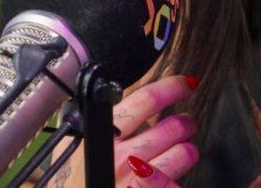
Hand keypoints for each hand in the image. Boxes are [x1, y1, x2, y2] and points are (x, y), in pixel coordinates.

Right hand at [49, 75, 199, 186]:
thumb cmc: (72, 180)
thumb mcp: (74, 143)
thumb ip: (97, 121)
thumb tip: (114, 97)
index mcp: (104, 134)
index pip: (145, 100)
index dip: (171, 88)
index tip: (186, 83)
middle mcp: (123, 156)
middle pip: (172, 126)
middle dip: (186, 122)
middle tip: (185, 123)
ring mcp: (137, 179)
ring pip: (183, 153)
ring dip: (188, 149)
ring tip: (182, 149)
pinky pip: (176, 184)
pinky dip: (177, 178)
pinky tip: (172, 176)